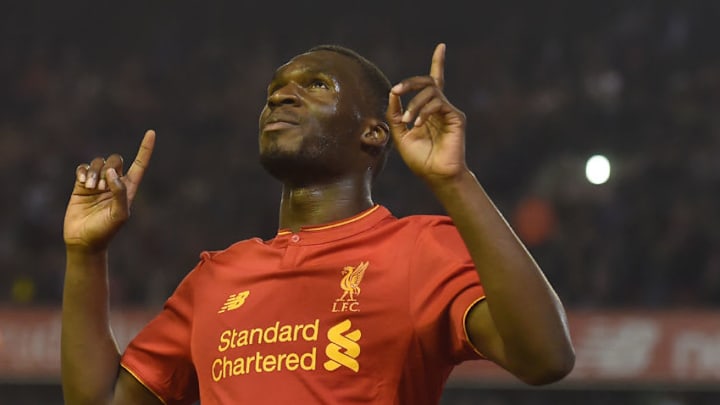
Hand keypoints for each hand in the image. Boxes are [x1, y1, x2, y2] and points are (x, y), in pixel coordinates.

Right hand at [63, 130, 154, 252]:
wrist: (84, 241)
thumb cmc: (106, 231)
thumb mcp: (119, 214)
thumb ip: (120, 192)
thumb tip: (112, 172)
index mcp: (129, 189)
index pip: (140, 165)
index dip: (146, 149)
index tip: (151, 132)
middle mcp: (115, 183)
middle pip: (116, 160)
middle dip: (108, 168)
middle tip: (100, 187)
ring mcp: (98, 183)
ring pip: (98, 163)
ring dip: (94, 173)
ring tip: (90, 188)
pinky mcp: (81, 185)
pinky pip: (83, 168)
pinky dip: (83, 172)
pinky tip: (82, 183)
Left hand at [386, 43, 467, 184]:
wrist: (436, 176)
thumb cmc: (421, 160)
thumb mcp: (401, 135)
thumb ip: (395, 115)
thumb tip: (392, 94)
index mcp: (429, 111)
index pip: (434, 83)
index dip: (438, 63)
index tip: (442, 46)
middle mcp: (440, 108)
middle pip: (429, 81)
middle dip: (410, 82)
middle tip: (397, 90)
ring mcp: (449, 111)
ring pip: (431, 91)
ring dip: (414, 104)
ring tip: (408, 121)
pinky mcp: (456, 117)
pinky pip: (437, 103)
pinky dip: (424, 111)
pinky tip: (418, 125)